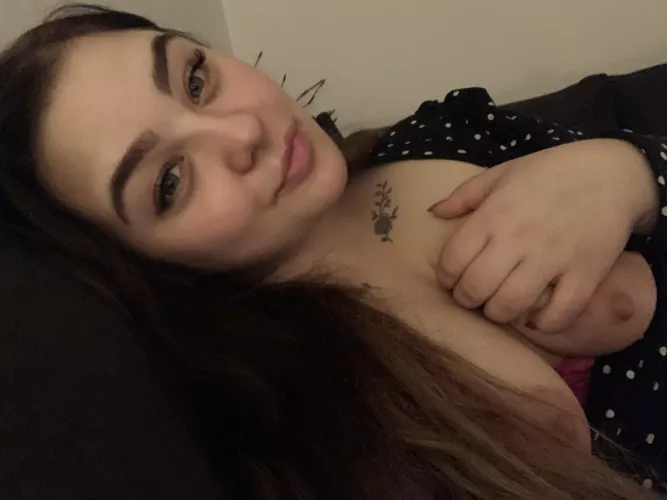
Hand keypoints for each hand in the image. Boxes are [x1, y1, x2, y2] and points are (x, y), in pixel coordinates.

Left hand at [430, 139, 656, 331]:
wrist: (613, 172)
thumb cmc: (550, 171)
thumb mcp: (502, 173)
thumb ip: (464, 195)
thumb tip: (433, 213)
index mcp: (493, 216)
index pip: (452, 261)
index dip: (445, 277)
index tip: (452, 278)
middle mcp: (518, 240)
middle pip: (475, 289)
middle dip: (466, 299)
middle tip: (472, 295)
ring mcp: (552, 260)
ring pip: (509, 307)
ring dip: (497, 313)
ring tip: (498, 306)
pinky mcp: (584, 276)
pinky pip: (558, 315)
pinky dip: (542, 325)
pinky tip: (535, 316)